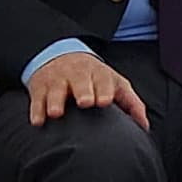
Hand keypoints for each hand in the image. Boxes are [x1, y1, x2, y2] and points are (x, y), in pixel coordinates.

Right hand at [26, 47, 149, 129]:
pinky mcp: (40, 89)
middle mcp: (77, 75)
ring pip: (56, 90)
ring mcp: (57, 81)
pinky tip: (38, 121)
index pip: (103, 80)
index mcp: (98, 74)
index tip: (105, 101)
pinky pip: (37, 99)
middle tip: (85, 102)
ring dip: (56, 101)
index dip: (104, 90)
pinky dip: (37, 110)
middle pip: (80, 82)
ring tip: (57, 113)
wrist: (60, 56)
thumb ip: (130, 103)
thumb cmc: (93, 78)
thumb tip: (144, 125)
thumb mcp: (114, 83)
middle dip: (83, 91)